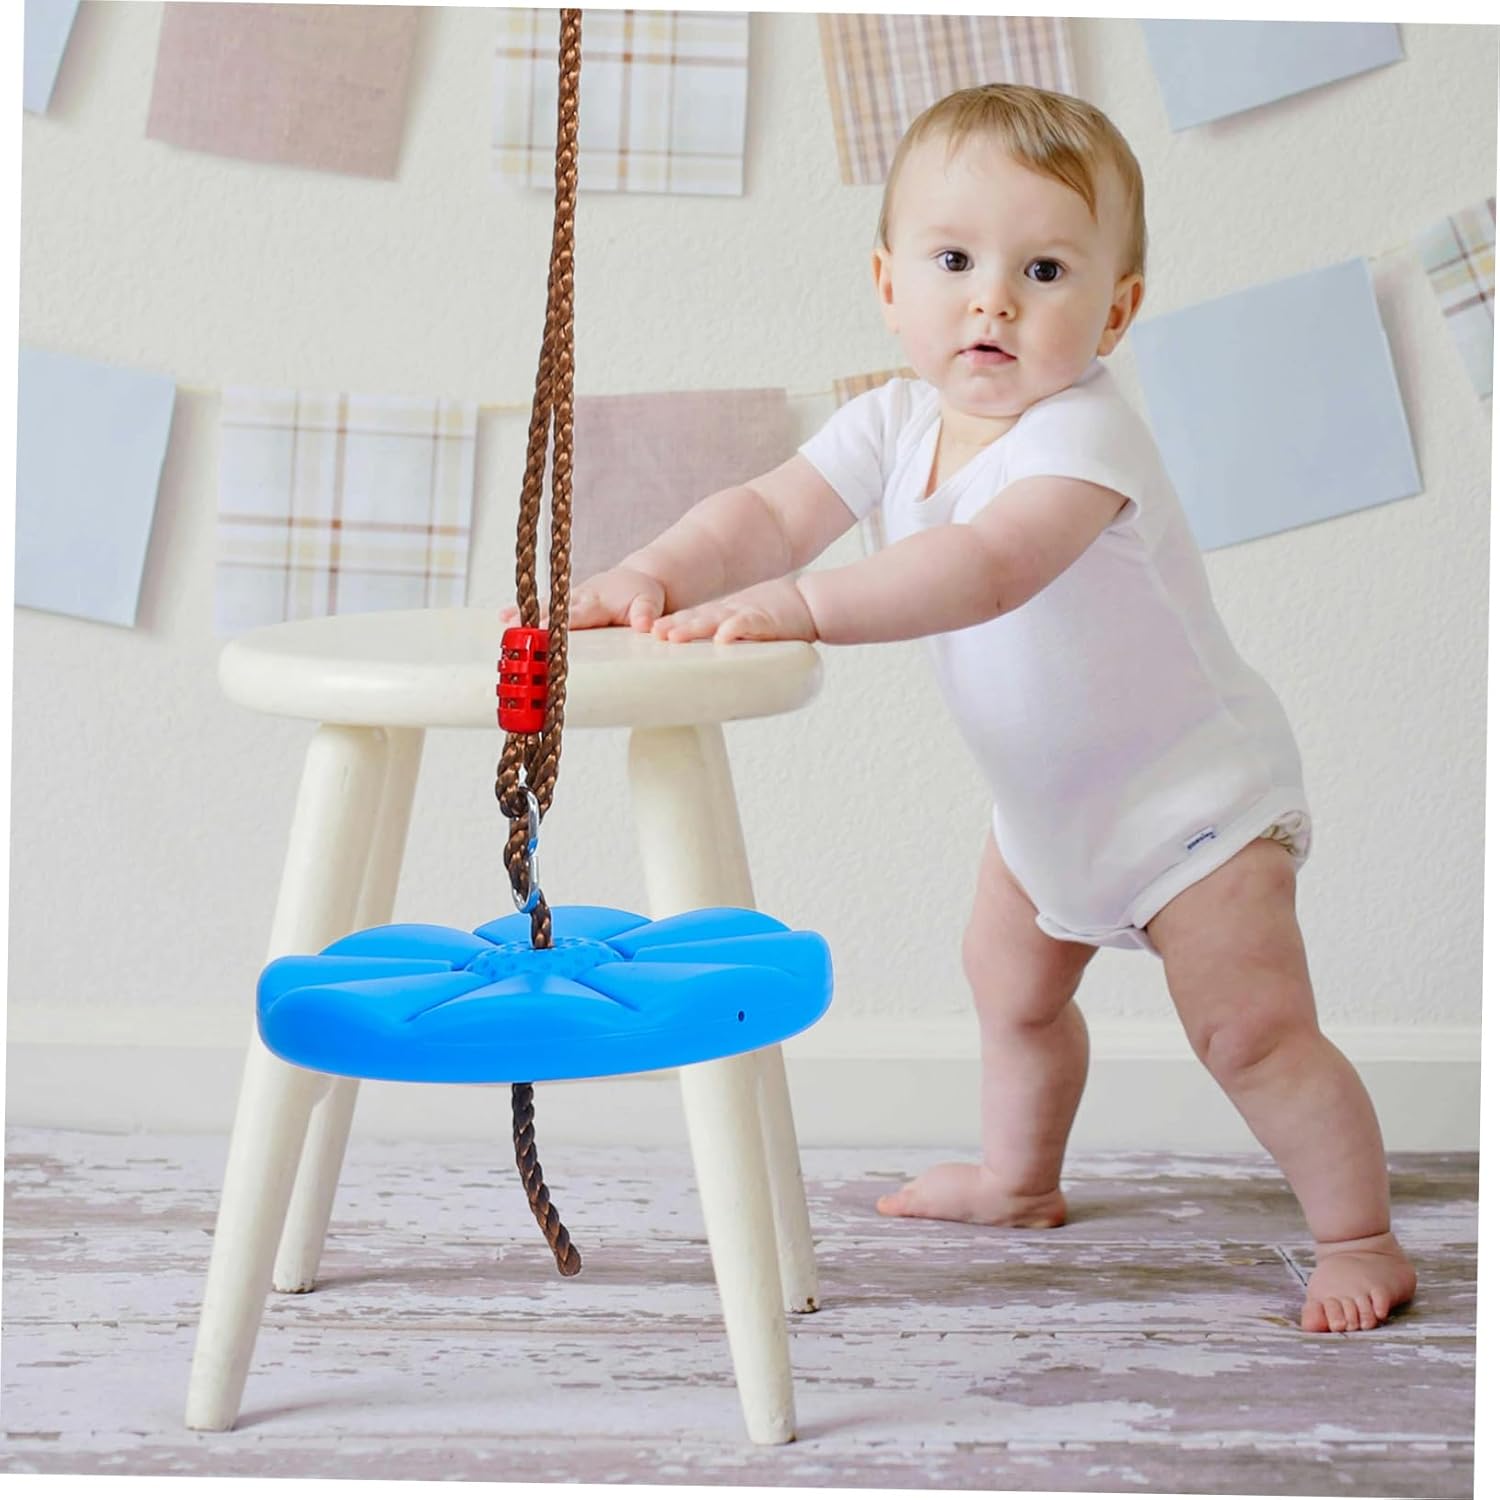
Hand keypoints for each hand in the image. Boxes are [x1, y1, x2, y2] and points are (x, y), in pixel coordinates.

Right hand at [499, 566, 666, 631]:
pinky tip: (502, 617)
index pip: (578, 615)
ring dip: (523, 613)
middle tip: (514, 627)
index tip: (543, 629)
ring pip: (543, 605)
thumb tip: (645, 624)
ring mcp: (569, 598)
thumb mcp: (650, 603)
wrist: (636, 579)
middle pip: (553, 609)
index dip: (560, 622)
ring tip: (504, 622)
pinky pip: (542, 605)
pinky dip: (522, 609)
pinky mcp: (563, 601)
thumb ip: (646, 613)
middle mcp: (580, 598)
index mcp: (599, 602)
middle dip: (534, 619)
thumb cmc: (643, 595)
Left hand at [651, 577, 816, 643]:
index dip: (669, 625)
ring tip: (673, 636)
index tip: (646, 635)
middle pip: (695, 619)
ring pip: (715, 620)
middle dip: (672, 626)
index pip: (690, 620)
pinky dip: (735, 629)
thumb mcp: (742, 625)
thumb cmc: (775, 617)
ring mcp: (745, 615)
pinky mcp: (766, 620)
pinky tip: (722, 636)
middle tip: (652, 634)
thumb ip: (723, 636)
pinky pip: (748, 624)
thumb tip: (703, 653)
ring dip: (694, 628)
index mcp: (721, 616)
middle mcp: (728, 614)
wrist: (808, 603)